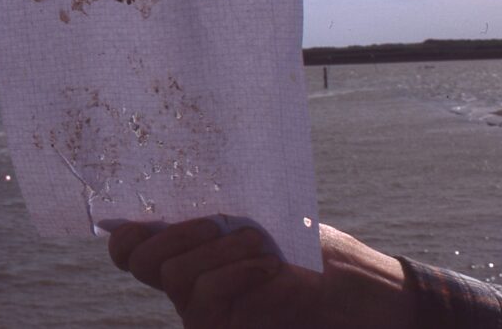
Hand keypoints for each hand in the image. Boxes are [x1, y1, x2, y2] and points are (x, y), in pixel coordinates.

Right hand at [107, 216, 416, 327]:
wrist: (375, 301)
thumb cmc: (325, 257)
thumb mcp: (272, 222)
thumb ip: (225, 215)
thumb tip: (182, 187)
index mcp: (196, 254)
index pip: (132, 248)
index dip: (126, 231)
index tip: (153, 210)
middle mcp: (191, 287)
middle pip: (141, 257)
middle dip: (178, 231)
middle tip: (223, 222)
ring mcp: (206, 313)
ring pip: (173, 274)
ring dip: (217, 248)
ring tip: (260, 245)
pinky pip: (205, 297)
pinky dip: (233, 271)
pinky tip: (268, 266)